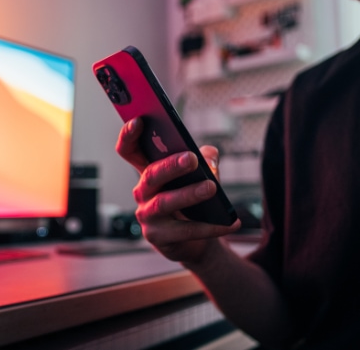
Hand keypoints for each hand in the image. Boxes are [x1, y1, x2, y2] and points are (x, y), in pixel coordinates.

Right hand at [115, 118, 240, 264]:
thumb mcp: (199, 175)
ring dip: (189, 194)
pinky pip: (185, 230)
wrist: (192, 240)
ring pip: (164, 202)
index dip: (129, 135)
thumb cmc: (191, 200)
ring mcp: (147, 216)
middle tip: (192, 159)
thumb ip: (205, 159)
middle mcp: (143, 192)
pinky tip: (230, 222)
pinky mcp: (158, 237)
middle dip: (171, 165)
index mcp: (147, 170)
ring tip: (211, 187)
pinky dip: (210, 227)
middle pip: (151, 174)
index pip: (129, 150)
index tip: (139, 120)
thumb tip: (209, 156)